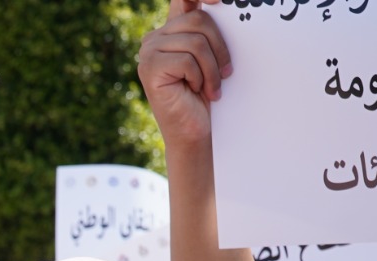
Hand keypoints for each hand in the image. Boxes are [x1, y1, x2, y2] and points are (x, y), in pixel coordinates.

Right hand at [137, 0, 230, 148]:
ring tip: (212, 87)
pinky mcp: (150, 67)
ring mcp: (149, 51)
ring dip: (212, 67)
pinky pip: (187, 60)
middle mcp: (155, 37)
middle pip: (199, 19)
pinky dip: (200, 78)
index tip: (221, 0)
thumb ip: (208, 31)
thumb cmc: (204, 96)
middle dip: (219, 47)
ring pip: (196, 41)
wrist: (192, 132)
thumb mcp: (210, 57)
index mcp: (171, 29)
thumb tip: (222, 4)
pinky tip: (197, 91)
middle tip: (227, 72)